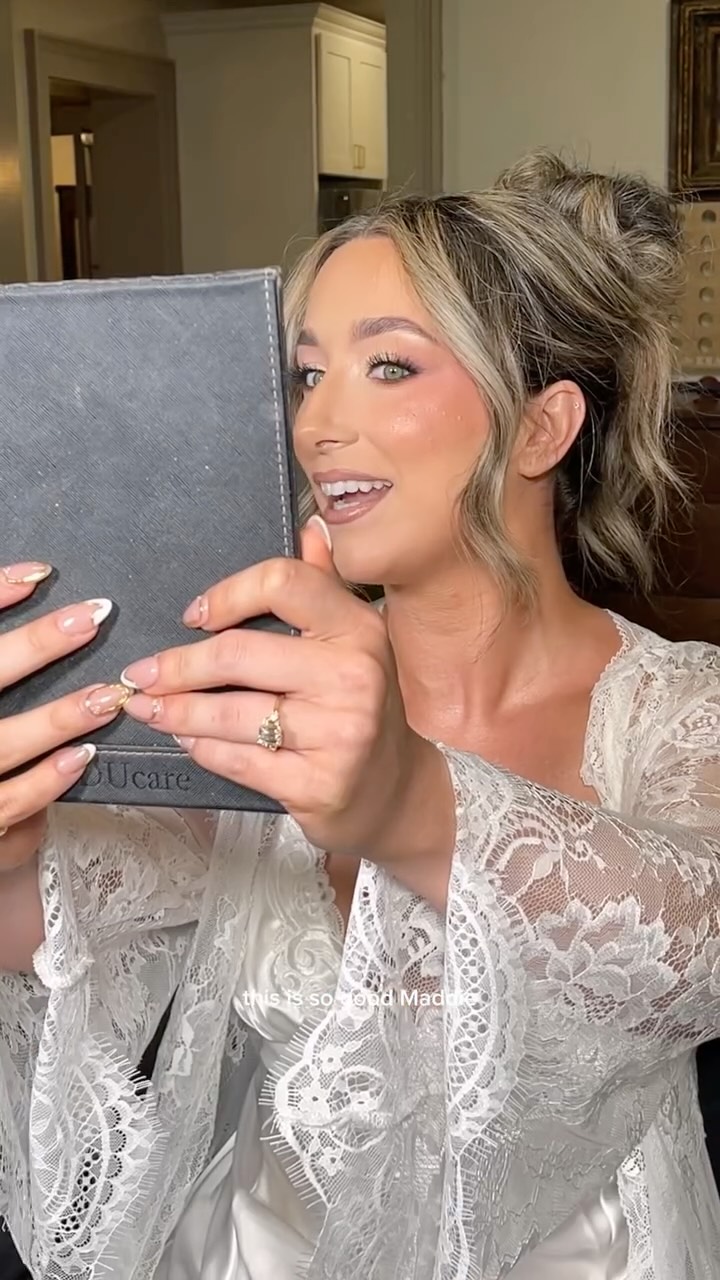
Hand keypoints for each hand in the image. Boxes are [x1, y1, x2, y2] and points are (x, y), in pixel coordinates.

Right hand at [0, 564, 128, 870]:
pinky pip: (11, 800)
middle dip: (37, 646)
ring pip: (4, 743)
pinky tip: (83, 755)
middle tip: (89, 617)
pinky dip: (47, 779)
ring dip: (58, 717)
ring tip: (105, 694)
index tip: (37, 573)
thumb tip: (26, 582)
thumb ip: (2, 658)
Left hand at [122, 523, 454, 880]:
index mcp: (358, 628)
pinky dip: (202, 749)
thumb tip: (310, 528)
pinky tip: (187, 741)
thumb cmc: (359, 708)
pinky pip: (238, 760)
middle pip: (239, 654)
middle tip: (140, 674)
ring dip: (176, 712)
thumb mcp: (353, 643)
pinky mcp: (319, 784)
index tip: (193, 615)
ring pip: (231, 714)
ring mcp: (339, 733)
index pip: (283, 583)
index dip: (227, 594)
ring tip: (148, 708)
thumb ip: (324, 586)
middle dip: (177, 666)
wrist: (394, 789)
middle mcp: (354, 676)